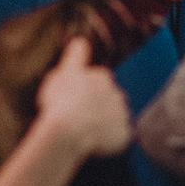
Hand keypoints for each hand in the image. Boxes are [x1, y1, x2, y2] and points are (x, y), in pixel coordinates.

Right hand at [34, 37, 130, 157]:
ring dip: (103, 123)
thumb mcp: (62, 74)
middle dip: (97, 107)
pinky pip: (117, 138)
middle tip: (78, 117)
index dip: (84, 92)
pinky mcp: (123, 135)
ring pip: (114, 118)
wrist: (69, 129)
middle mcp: (117, 93)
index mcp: (102, 77)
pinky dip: (108, 141)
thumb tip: (81, 42)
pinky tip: (93, 144)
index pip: (97, 82)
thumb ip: (74, 58)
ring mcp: (122, 115)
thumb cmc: (61, 101)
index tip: (73, 100)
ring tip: (84, 132)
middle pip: (108, 99)